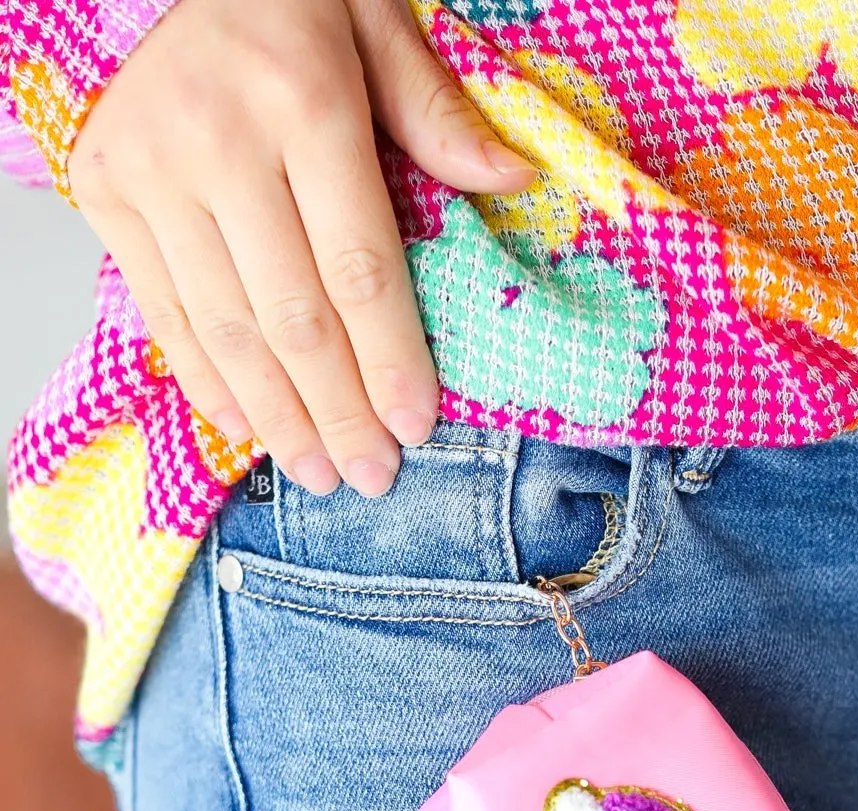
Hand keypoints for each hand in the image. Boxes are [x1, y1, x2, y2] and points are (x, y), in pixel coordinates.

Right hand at [67, 0, 534, 496]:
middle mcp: (220, 144)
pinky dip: (206, 380)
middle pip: (293, 317)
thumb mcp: (372, 15)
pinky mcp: (104, 189)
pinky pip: (162, 310)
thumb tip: (513, 181)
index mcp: (303, 101)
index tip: (414, 426)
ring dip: (277, 417)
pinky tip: (249, 429)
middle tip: (371, 478)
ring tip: (318, 473)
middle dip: (338, 413)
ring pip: (226, 329)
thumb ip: (433, 108)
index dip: (388, 359)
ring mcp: (152, 171)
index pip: (359, 266)